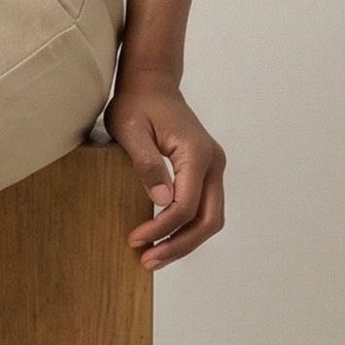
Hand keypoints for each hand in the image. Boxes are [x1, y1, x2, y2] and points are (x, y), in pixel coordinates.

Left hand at [102, 73, 226, 272]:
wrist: (152, 83)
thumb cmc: (137, 103)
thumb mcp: (131, 130)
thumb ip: (147, 165)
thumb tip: (163, 201)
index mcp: (197, 153)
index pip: (186, 205)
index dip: (161, 228)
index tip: (135, 241)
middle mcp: (214, 162)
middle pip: (208, 219)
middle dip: (179, 244)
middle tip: (148, 261)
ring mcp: (213, 167)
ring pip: (210, 217)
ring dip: (184, 241)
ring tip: (153, 257)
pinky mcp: (206, 172)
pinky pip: (203, 208)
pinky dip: (186, 228)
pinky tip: (163, 239)